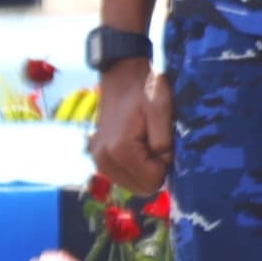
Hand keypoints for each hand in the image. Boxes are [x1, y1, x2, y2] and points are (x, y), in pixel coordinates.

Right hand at [87, 63, 173, 195]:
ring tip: (146, 142)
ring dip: (143, 169)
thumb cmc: (144, 88)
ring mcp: (98, 158)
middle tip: (155, 142)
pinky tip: (136, 147)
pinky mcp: (97, 155)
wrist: (122, 72)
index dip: (164, 164)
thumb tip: (163, 163)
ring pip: (131, 184)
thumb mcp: (161, 110)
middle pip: (141, 188)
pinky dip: (133, 167)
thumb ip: (164, 142)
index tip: (162, 142)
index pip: (152, 181)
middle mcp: (104, 159)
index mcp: (120, 150)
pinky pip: (122, 176)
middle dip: (154, 170)